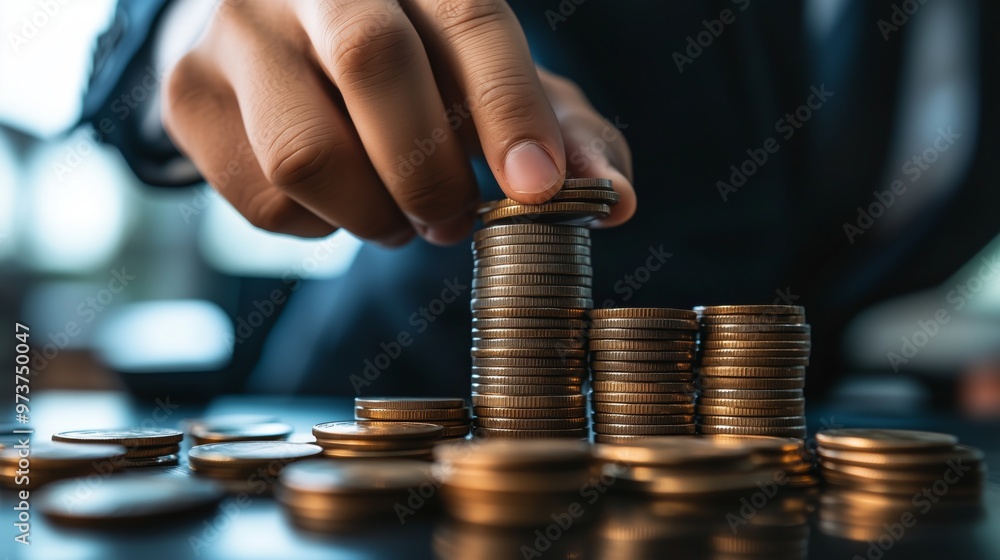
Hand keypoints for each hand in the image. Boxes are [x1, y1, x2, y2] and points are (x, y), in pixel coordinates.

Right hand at [162, 0, 634, 244]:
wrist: (270, 33)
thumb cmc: (408, 61)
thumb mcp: (489, 79)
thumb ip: (559, 129)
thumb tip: (613, 200)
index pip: (470, 20)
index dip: (512, 109)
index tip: (540, 190)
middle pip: (373, 64)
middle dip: (431, 173)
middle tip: (456, 222)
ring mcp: (234, 29)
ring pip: (305, 152)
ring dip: (372, 215)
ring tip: (396, 216)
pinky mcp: (187, 95)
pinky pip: (261, 199)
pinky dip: (317, 228)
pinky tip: (336, 201)